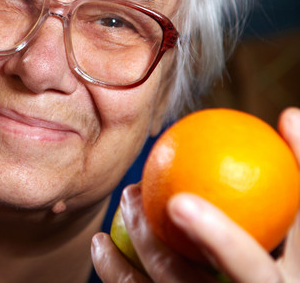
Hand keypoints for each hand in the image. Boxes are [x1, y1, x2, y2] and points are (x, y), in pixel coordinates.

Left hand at [92, 107, 299, 281]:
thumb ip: (298, 173)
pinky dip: (115, 274)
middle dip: (150, 239)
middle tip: (132, 192)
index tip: (179, 202)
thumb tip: (289, 114)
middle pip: (184, 281)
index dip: (220, 240)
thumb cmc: (282, 259)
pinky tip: (101, 245)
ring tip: (114, 213)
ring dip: (126, 254)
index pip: (253, 266)